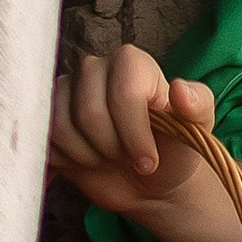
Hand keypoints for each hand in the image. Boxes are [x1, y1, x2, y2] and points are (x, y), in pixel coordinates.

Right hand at [46, 47, 217, 220]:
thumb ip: (197, 104)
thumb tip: (179, 89)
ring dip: (88, 157)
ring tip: (107, 158)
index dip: (134, 133)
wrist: (149, 180)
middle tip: (127, 159)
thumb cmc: (175, 147)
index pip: (123, 94)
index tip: (149, 161)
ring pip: (61, 127)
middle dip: (111, 148)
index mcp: (131, 62)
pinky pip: (44, 141)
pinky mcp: (46, 118)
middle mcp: (94, 68)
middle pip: (88, 113)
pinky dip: (65, 162)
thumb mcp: (198, 127)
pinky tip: (85, 163)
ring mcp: (66, 92)